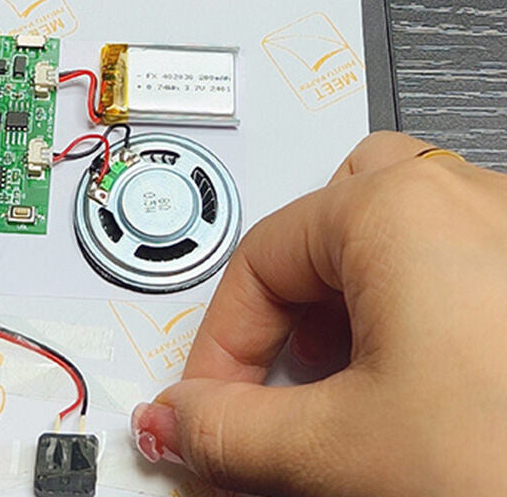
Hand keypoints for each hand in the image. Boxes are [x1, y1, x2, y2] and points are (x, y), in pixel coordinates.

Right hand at [130, 132, 506, 495]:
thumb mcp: (346, 450)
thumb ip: (232, 432)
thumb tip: (172, 422)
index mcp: (394, 204)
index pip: (257, 259)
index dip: (219, 343)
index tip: (207, 407)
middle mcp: (456, 194)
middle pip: (325, 222)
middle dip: (291, 301)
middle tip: (287, 370)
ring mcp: (505, 226)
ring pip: (386, 235)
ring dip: (349, 304)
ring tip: (355, 383)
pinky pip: (444, 259)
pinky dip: (407, 311)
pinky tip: (425, 382)